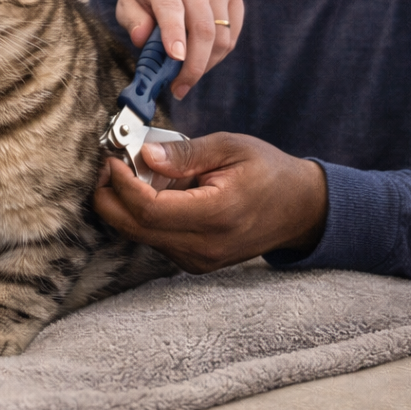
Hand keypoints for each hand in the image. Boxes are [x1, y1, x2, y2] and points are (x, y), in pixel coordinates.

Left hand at [93, 132, 327, 271]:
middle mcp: (203, 247)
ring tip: (135, 172)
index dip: (121, 183)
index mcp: (215, 215)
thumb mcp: (228, 147)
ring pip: (138, 235)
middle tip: (110, 165)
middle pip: (132, 228)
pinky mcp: (194, 262)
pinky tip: (153, 190)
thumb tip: (144, 154)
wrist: (300, 208)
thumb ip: (183, 153)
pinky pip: (153, 239)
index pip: (147, 208)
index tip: (113, 157)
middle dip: (110, 196)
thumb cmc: (267, 172)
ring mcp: (198, 260)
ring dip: (124, 204)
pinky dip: (142, 215)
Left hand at [118, 0, 243, 98]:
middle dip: (193, 65)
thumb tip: (141, 38)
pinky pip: (231, 37)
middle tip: (179, 88)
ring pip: (221, 38)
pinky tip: (200, 57)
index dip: (174, 34)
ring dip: (205, 65)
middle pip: (203, 29)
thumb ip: (132, 21)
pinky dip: (217, 56)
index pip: (170, 8)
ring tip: (186, 74)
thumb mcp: (127, 5)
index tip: (175, 58)